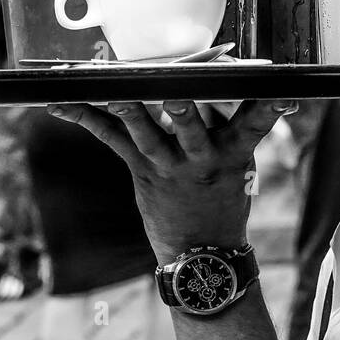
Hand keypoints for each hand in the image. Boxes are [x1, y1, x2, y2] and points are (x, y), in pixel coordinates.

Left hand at [48, 99, 297, 262]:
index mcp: (234, 153)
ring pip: (144, 131)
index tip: (279, 93)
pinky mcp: (141, 170)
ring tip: (112, 90)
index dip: (267, 109)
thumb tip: (240, 86)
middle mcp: (200, 158)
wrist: (201, 254)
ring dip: (127, 108)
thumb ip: (234, 126)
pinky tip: (61, 105)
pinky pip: (111, 138)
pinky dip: (86, 117)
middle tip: (176, 88)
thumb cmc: (223, 198)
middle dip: (181, 106)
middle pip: (189, 126)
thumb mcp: (242, 165)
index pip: (254, 125)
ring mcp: (167, 165)